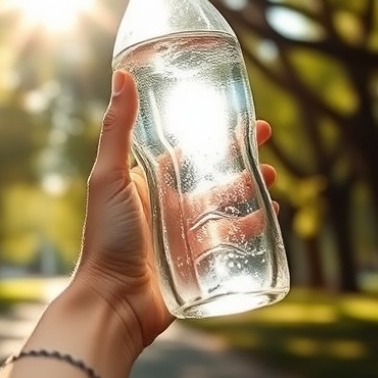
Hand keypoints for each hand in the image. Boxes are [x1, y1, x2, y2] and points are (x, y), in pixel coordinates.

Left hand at [70, 69, 276, 351]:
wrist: (113, 302)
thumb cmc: (106, 238)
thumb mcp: (109, 177)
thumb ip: (117, 130)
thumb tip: (122, 75)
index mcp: (146, 182)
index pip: (183, 149)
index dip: (208, 130)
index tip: (233, 113)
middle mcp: (166, 205)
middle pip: (211, 174)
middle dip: (238, 157)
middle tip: (266, 141)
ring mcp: (184, 234)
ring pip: (226, 205)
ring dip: (251, 189)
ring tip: (272, 177)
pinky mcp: (199, 263)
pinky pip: (231, 241)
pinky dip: (252, 227)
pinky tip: (271, 216)